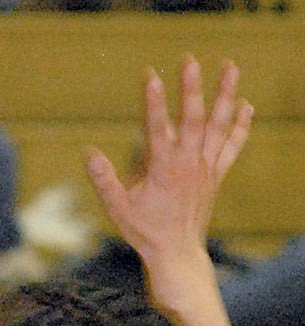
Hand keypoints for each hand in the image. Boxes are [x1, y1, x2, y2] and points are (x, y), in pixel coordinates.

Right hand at [86, 58, 251, 266]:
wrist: (176, 254)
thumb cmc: (145, 232)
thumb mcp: (118, 209)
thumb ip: (104, 180)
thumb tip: (89, 153)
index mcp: (164, 170)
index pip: (158, 130)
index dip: (154, 103)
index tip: (150, 76)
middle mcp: (189, 165)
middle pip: (194, 120)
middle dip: (191, 89)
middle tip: (189, 61)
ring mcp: (205, 168)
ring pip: (218, 126)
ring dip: (225, 95)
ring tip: (230, 67)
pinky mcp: (215, 175)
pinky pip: (231, 147)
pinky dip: (240, 127)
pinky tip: (245, 105)